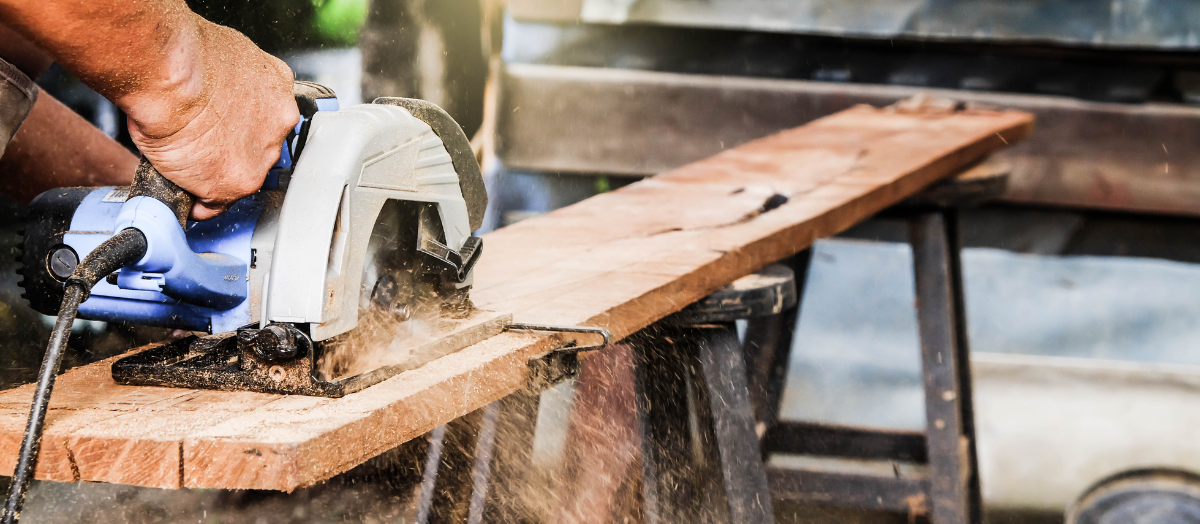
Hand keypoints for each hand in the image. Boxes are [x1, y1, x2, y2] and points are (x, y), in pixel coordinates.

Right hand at [121, 18, 297, 219]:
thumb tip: (216, 88)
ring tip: (185, 163)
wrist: (170, 74)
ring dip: (215, 176)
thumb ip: (231, 78)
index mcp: (277, 87)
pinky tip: (181, 186)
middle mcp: (279, 122)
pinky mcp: (238, 182)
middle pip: (258, 148)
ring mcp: (262, 155)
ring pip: (240, 176)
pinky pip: (215, 202)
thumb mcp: (225, 54)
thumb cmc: (184, 56)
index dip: (241, 125)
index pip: (266, 117)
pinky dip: (197, 200)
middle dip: (231, 150)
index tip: (224, 128)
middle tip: (200, 145)